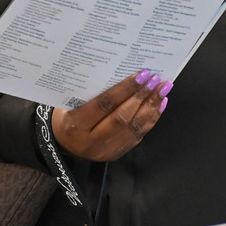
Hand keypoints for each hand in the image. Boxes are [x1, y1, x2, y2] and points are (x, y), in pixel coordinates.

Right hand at [52, 71, 171, 160]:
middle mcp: (92, 141)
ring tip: (163, 89)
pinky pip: (139, 134)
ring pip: (134, 127)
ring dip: (152, 106)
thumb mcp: (69, 103)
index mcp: (76, 125)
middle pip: (122, 117)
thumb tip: (121, 72)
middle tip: (155, 79)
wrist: (62, 143)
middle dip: (142, 96)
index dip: (124, 89)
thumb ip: (91, 93)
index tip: (141, 75)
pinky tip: (160, 104)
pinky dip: (152, 118)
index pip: (104, 105)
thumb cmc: (67, 115)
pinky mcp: (118, 153)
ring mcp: (106, 150)